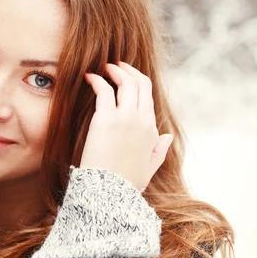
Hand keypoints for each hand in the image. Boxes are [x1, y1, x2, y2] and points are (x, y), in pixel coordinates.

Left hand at [79, 62, 172, 191]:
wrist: (109, 192)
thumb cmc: (126, 182)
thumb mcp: (149, 167)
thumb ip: (159, 150)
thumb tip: (168, 136)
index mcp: (151, 129)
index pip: (148, 95)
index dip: (137, 81)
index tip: (126, 76)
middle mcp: (141, 120)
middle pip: (139, 83)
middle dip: (128, 70)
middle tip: (116, 65)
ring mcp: (124, 118)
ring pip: (125, 83)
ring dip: (115, 71)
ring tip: (104, 67)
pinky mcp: (105, 119)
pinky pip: (104, 91)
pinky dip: (97, 80)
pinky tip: (89, 77)